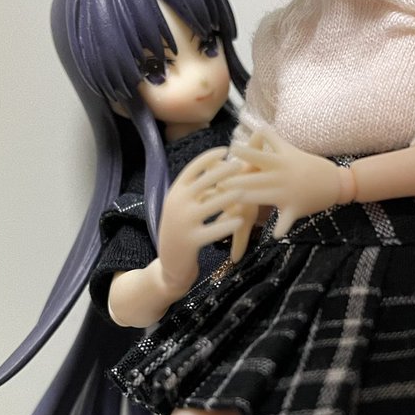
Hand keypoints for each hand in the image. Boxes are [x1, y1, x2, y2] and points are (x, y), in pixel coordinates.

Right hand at [157, 147, 242, 291]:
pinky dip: (226, 224)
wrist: (169, 265)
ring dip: (228, 196)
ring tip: (245, 190)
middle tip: (241, 164)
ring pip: (210, 205)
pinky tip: (240, 221)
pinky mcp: (190, 241)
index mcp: (175, 192)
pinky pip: (212, 230)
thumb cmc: (182, 231)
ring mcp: (182, 223)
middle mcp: (176, 204)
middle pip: (203, 182)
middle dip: (223, 172)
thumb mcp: (182, 207)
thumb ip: (195, 190)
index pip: (192, 168)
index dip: (209, 157)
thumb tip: (215, 167)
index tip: (226, 149)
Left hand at [226, 129, 341, 236]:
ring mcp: (289, 193)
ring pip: (265, 197)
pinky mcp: (296, 209)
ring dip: (250, 201)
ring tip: (233, 206)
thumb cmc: (308, 164)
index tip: (230, 150)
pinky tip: (274, 236)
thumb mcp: (291, 150)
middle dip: (237, 181)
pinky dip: (282, 228)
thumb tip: (258, 125)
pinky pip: (287, 220)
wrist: (336, 181)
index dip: (245, 153)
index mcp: (279, 162)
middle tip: (218, 183)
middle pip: (256, 178)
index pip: (259, 155)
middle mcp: (282, 176)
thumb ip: (273, 139)